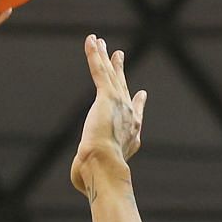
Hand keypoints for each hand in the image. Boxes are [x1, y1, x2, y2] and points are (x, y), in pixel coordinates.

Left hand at [70, 34, 146, 196]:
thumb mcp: (96, 173)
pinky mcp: (106, 97)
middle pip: (123, 87)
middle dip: (120, 70)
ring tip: (100, 42)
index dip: (138, 103)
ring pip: (111, 75)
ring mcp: (119, 104)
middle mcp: (129, 117)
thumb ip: (90, 170)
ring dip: (105, 56)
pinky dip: (95, 55)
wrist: (103, 167)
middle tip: (119, 55)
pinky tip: (91, 41)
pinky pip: (99, 71)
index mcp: (131, 135)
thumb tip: (80, 181)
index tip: (141, 94)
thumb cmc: (98, 177)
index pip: (136, 114)